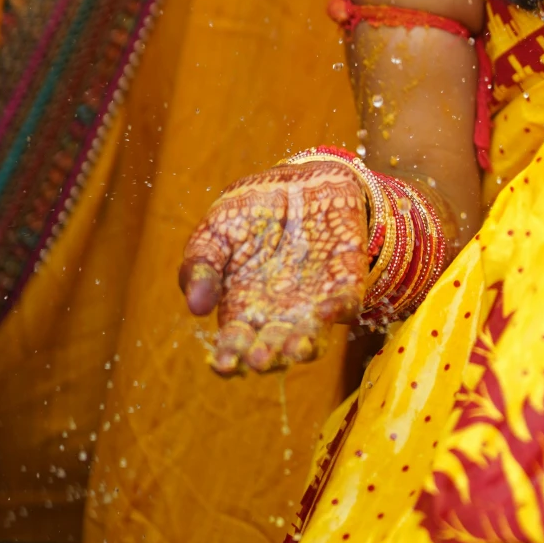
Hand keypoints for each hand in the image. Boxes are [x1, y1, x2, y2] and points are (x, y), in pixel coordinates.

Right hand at [179, 158, 368, 373]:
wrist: (299, 179)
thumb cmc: (250, 212)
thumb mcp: (215, 231)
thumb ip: (200, 265)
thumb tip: (197, 308)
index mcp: (241, 310)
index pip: (233, 346)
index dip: (228, 359)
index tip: (223, 363)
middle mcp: (277, 316)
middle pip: (272, 351)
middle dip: (267, 358)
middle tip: (260, 357)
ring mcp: (313, 303)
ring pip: (312, 340)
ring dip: (305, 348)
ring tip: (295, 348)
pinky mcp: (344, 283)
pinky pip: (346, 304)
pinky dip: (340, 311)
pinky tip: (327, 309)